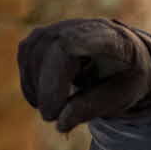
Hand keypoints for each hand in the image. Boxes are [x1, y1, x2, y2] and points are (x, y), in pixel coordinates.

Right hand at [17, 18, 150, 132]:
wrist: (121, 61)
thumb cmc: (124, 79)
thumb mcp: (121, 98)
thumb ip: (93, 108)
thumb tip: (60, 123)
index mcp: (117, 41)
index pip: (96, 37)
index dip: (80, 40)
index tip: (67, 46)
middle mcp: (88, 27)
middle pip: (57, 49)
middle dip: (49, 86)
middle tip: (50, 117)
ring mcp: (63, 28)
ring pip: (36, 51)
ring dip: (37, 86)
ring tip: (51, 111)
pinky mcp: (43, 35)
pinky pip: (26, 54)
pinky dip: (29, 81)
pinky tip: (41, 99)